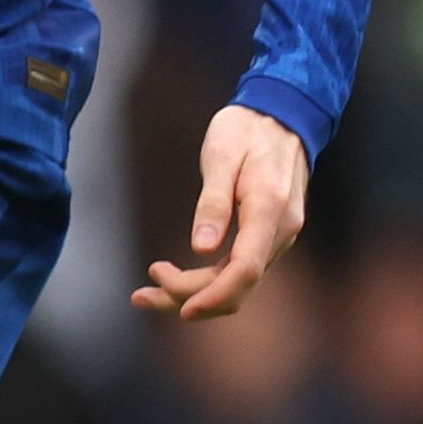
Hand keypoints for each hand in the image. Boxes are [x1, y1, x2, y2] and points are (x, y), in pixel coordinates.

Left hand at [135, 105, 308, 321]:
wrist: (281, 115)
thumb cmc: (245, 130)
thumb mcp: (221, 156)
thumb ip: (214, 202)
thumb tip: (202, 249)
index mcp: (269, 210)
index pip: (245, 269)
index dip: (214, 296)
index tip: (180, 309)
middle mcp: (280, 230)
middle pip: (239, 283)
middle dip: (190, 296)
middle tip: (141, 294)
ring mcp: (277, 235)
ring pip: (238, 280)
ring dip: (195, 292)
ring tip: (147, 293)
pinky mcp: (267, 234)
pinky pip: (240, 267)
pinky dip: (208, 279)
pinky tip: (177, 279)